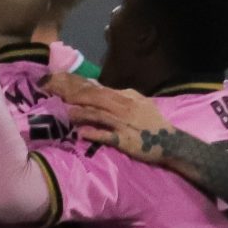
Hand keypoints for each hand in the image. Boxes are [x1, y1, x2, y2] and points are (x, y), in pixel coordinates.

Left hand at [53, 76, 171, 163]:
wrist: (169, 141)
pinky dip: (94, 133)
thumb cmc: (153, 123)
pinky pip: (107, 135)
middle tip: (58, 96)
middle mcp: (122, 108)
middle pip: (95, 99)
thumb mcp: (140, 103)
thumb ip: (123, 96)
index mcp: (125, 98)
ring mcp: (122, 123)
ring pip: (98, 115)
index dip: (81, 88)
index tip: (64, 86)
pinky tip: (81, 133)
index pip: (100, 90)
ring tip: (66, 113)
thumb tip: (105, 90)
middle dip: (76, 96)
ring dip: (81, 114)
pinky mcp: (124, 140)